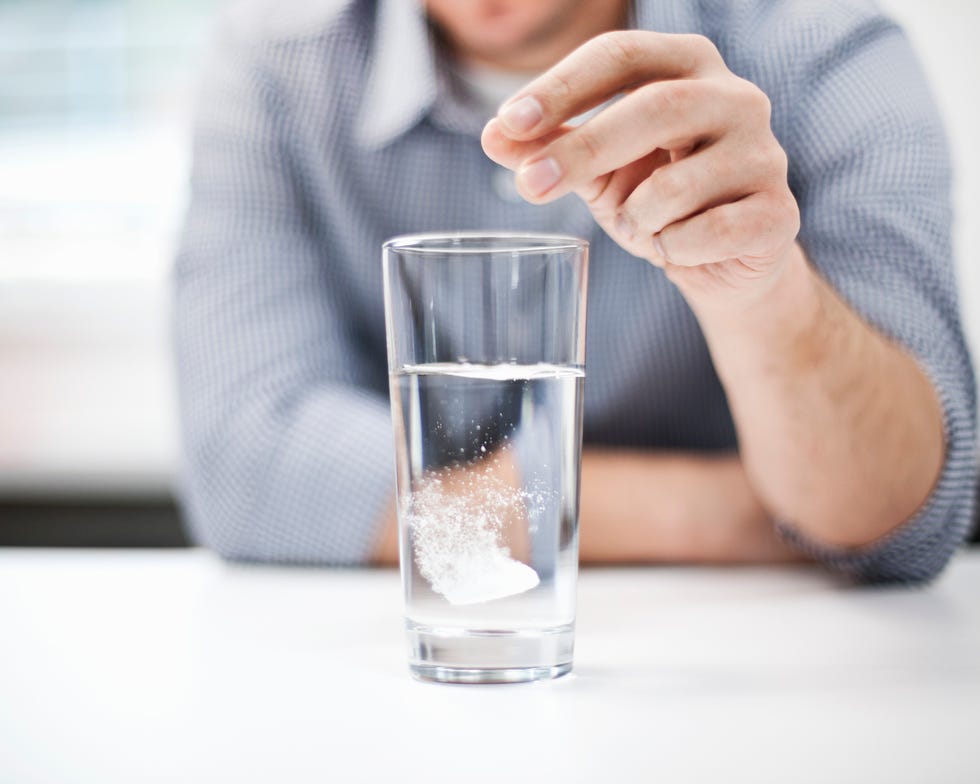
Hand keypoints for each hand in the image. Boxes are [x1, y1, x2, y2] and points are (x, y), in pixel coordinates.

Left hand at [481, 31, 800, 305]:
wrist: (722, 260)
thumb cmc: (655, 197)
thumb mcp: (595, 167)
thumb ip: (548, 146)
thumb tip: (493, 136)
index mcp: (688, 66)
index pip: (621, 55)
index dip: (561, 87)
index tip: (507, 123)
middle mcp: (736, 97)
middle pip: (654, 108)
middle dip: (583, 149)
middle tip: (528, 185)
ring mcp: (765, 154)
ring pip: (675, 186)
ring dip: (635, 218)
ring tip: (639, 226)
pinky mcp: (780, 213)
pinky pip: (707, 234)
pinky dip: (672, 250)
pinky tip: (676, 249)